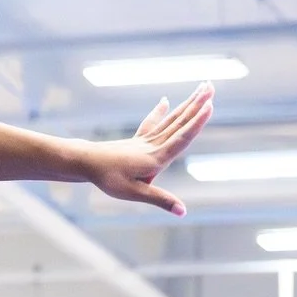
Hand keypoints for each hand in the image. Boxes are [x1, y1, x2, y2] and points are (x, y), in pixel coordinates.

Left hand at [81, 85, 213, 215]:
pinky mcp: (137, 140)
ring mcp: (145, 140)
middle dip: (197, 104)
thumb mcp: (134, 193)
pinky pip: (152, 122)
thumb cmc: (108, 178)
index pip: (182, 137)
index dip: (197, 123)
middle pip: (179, 122)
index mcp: (156, 157)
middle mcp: (153, 145)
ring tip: (199, 89)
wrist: (85, 162)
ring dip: (186, 104)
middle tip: (211, 85)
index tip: (210, 105)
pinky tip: (165, 100)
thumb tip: (183, 211)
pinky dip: (160, 111)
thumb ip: (160, 200)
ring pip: (171, 119)